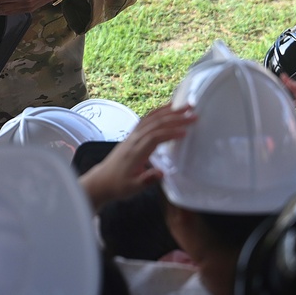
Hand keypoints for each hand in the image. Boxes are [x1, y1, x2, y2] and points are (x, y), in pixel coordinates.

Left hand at [79, 102, 196, 210]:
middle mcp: (134, 139)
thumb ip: (146, 180)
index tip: (186, 133)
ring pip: (151, 118)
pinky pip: (147, 118)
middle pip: (155, 124)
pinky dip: (159, 111)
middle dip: (175, 118)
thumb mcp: (132, 188)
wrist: (102, 180)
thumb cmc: (119, 185)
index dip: (169, 133)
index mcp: (135, 152)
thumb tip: (162, 173)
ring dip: (169, 111)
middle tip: (193, 115)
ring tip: (186, 107)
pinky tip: (170, 108)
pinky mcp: (133, 134)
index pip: (154, 138)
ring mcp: (133, 135)